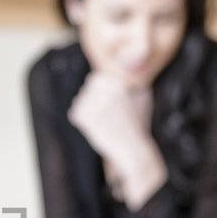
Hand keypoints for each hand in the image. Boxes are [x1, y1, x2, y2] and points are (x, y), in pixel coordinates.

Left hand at [68, 74, 166, 207]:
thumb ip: (129, 81)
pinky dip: (82, 121)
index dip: (100, 92)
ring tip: (103, 123)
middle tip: (104, 115)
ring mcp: (95, 103)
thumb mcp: (141, 96)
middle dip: (93, 100)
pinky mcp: (86, 117)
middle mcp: (107, 90)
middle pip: (88, 88)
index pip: (96, 79)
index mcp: (119, 82)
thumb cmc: (138, 125)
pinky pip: (75, 112)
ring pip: (81, 100)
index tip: (109, 106)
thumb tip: (122, 66)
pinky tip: (96, 128)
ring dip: (87, 110)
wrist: (134, 150)